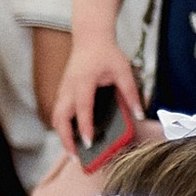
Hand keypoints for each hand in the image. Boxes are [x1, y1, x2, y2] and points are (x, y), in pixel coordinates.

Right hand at [46, 31, 142, 165]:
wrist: (89, 38)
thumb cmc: (106, 54)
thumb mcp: (124, 70)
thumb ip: (131, 93)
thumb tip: (139, 114)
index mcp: (84, 81)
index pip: (82, 108)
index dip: (84, 126)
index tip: (88, 143)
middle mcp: (69, 87)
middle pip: (60, 118)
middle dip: (66, 139)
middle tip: (76, 157)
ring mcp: (63, 90)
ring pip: (56, 117)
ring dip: (62, 135)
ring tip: (73, 152)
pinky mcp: (62, 92)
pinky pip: (58, 113)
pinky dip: (62, 127)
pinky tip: (71, 137)